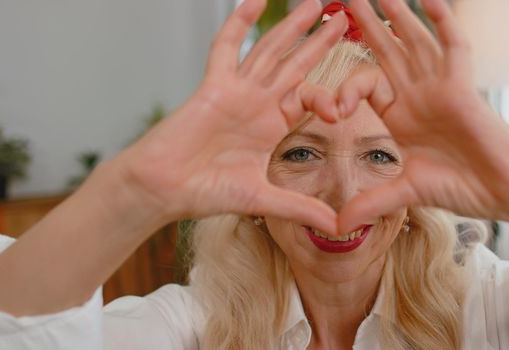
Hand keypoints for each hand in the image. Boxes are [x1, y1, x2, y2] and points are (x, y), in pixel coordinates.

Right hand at [114, 0, 347, 234]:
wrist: (165, 189)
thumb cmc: (205, 192)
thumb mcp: (263, 199)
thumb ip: (301, 207)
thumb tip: (337, 228)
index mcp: (271, 126)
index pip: (307, 98)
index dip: (329, 97)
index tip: (343, 110)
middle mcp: (257, 104)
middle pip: (295, 65)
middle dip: (319, 41)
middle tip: (343, 17)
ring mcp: (236, 92)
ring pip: (269, 50)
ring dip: (292, 26)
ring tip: (315, 3)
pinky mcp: (214, 86)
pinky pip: (228, 47)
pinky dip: (241, 22)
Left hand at [336, 0, 508, 231]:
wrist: (504, 192)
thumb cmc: (462, 187)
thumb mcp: (406, 192)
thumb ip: (371, 203)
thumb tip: (337, 227)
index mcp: (399, 114)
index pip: (365, 83)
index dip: (344, 88)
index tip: (332, 110)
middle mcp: (416, 94)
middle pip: (386, 50)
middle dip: (366, 24)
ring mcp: (440, 87)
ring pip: (415, 41)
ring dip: (397, 14)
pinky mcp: (464, 86)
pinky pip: (454, 46)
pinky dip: (445, 22)